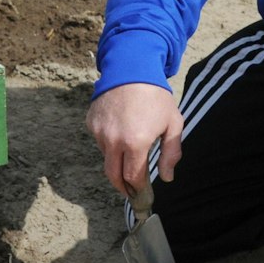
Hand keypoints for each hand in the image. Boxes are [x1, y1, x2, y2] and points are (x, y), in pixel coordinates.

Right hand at [86, 82, 182, 196]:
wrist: (131, 67)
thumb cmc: (156, 96)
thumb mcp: (172, 123)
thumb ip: (171, 153)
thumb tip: (166, 177)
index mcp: (135, 143)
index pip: (133, 177)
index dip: (138, 189)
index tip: (142, 195)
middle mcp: (113, 141)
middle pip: (113, 175)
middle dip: (122, 187)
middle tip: (130, 191)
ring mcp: (99, 131)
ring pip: (107, 156)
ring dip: (117, 161)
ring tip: (129, 151)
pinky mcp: (91, 122)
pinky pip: (100, 139)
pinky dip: (109, 142)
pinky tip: (120, 130)